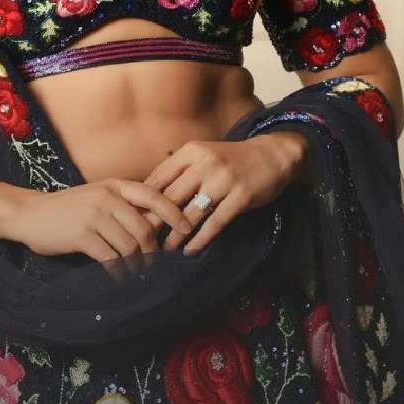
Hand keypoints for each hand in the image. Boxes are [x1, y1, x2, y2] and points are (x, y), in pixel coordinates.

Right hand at [10, 177, 193, 279]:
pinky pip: (110, 259)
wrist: (29, 214)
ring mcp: (94, 215)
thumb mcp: (97, 196)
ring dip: (137, 265)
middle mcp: (107, 197)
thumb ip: (122, 205)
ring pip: (130, 246)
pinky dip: (118, 273)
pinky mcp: (82, 235)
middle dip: (153, 251)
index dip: (174, 213)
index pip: (153, 196)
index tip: (187, 229)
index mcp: (114, 185)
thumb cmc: (67, 208)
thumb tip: (155, 226)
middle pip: (144, 228)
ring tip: (137, 274)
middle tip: (154, 265)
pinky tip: (119, 279)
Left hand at [139, 131, 309, 255]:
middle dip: (153, 222)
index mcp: (190, 152)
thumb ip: (178, 171)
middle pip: (170, 197)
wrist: (272, 155)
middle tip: (140, 242)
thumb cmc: (231, 159)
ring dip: (175, 236)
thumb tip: (146, 195)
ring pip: (190, 213)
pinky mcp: (241, 196)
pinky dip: (200, 240)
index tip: (131, 221)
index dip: (142, 201)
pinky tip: (190, 251)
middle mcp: (205, 163)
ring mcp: (224, 180)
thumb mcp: (202, 155)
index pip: (158, 178)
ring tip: (162, 252)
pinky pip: (215, 223)